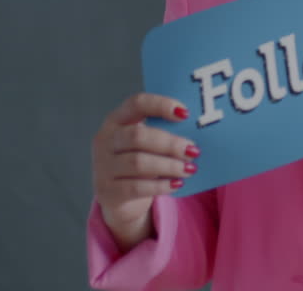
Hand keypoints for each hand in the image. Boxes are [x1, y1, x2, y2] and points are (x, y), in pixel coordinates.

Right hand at [91, 93, 198, 244]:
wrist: (119, 198)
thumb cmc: (140, 161)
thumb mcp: (146, 143)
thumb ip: (163, 131)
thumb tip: (198, 129)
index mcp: (116, 120)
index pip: (137, 103)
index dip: (161, 105)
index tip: (185, 114)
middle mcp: (105, 140)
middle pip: (138, 136)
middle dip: (170, 143)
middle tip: (193, 150)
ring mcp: (103, 166)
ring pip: (138, 162)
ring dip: (169, 165)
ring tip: (189, 169)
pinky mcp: (108, 191)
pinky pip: (137, 187)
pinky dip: (160, 186)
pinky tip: (177, 184)